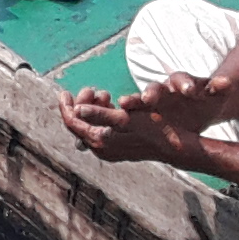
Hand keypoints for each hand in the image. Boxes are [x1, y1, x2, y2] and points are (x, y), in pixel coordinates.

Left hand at [63, 84, 207, 167]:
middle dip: (81, 104)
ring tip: (103, 94)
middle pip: (79, 125)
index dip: (66, 106)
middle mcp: (100, 149)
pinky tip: (110, 103)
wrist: (175, 146)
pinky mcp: (118, 147)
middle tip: (90, 89)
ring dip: (92, 108)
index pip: (72, 123)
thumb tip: (77, 109)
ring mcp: (109, 150)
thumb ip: (100, 114)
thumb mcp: (126, 118)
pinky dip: (101, 115)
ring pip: (90, 126)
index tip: (63, 91)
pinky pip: (100, 129)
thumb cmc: (153, 129)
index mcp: (99, 142)